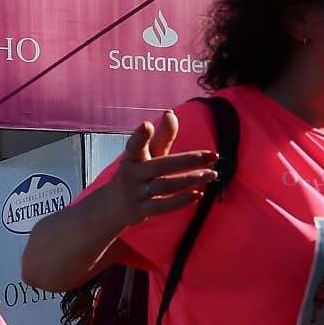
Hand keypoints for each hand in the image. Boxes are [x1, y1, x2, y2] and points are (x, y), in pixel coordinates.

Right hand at [108, 110, 218, 226]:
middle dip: (188, 160)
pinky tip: (198, 193)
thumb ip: (161, 136)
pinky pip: (163, 206)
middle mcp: (131, 175)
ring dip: (190, 179)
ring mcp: (135, 193)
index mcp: (131, 158)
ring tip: (212, 173)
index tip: (147, 125)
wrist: (110, 208)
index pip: (134, 146)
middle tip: (213, 155)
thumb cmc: (135, 175)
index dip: (139, 136)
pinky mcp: (141, 210)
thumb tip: (170, 113)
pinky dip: (181, 200)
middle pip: (161, 165)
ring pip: (165, 185)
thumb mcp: (145, 156)